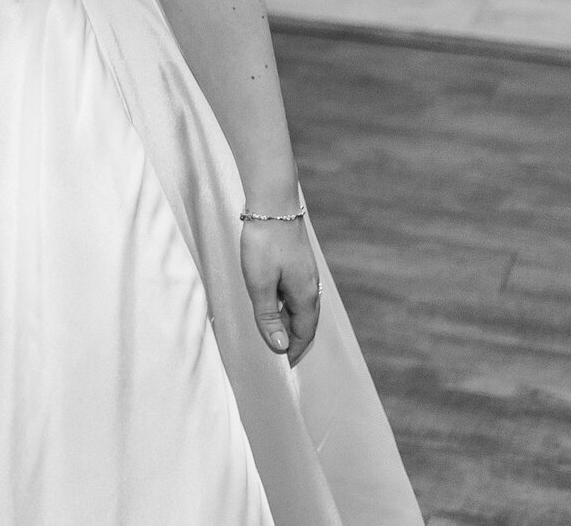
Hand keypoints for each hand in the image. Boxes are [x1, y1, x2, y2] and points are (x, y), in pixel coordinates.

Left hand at [240, 218, 321, 365]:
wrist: (273, 204)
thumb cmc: (264, 244)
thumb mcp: (259, 284)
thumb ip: (268, 316)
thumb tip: (279, 347)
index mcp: (305, 297)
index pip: (303, 334)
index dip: (293, 351)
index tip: (282, 366)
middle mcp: (310, 288)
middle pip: (304, 323)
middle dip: (292, 341)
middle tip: (277, 355)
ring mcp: (305, 274)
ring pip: (300, 308)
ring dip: (288, 323)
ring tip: (271, 333)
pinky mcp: (297, 263)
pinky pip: (294, 293)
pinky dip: (285, 306)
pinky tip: (271, 303)